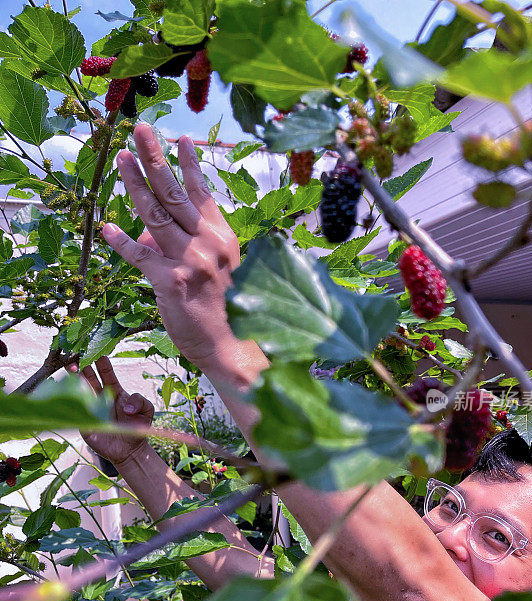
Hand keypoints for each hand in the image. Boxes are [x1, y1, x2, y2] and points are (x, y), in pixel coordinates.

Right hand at [68, 357, 153, 466]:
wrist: (130, 449)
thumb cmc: (137, 426)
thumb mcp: (146, 410)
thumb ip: (140, 401)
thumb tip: (127, 406)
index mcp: (114, 391)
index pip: (106, 373)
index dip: (101, 362)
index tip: (98, 352)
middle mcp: (99, 397)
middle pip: (88, 378)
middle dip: (82, 365)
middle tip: (77, 354)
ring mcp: (91, 408)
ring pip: (79, 391)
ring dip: (74, 379)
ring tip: (71, 368)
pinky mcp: (85, 423)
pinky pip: (77, 412)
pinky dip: (73, 403)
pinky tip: (69, 393)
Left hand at [101, 123, 241, 369]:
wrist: (232, 346)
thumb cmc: (226, 309)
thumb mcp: (216, 269)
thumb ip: (188, 245)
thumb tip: (148, 231)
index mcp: (222, 236)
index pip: (202, 193)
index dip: (189, 164)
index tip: (179, 139)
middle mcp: (207, 243)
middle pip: (175, 193)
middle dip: (156, 158)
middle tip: (140, 130)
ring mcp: (189, 261)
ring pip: (156, 215)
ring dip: (135, 184)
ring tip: (121, 159)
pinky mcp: (171, 282)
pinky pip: (140, 257)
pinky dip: (122, 242)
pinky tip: (106, 227)